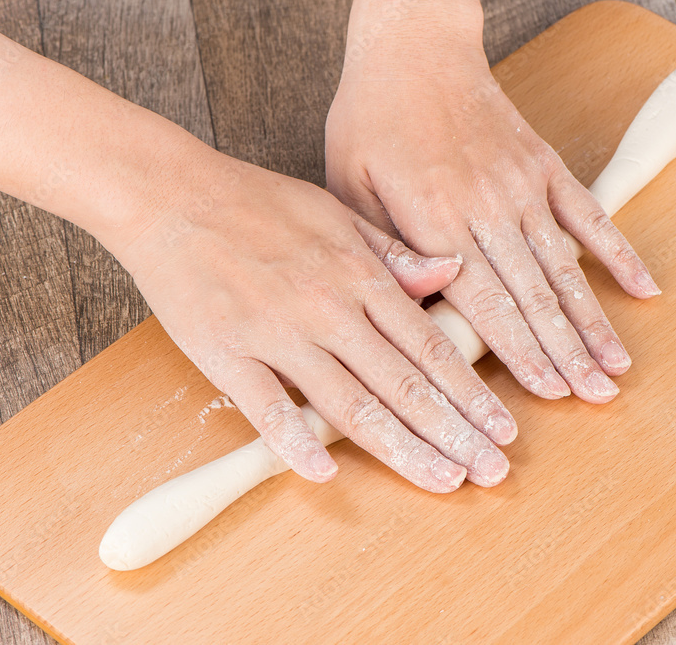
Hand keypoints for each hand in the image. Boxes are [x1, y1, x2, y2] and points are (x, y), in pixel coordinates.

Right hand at [111, 143, 515, 492]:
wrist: (172, 195)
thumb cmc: (258, 203)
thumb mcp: (339, 215)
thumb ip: (395, 253)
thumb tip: (453, 269)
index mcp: (360, 276)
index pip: (430, 346)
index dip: (471, 393)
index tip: (503, 428)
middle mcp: (329, 309)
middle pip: (403, 383)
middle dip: (454, 432)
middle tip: (492, 472)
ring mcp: (278, 333)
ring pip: (350, 403)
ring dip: (401, 447)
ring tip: (443, 480)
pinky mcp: (227, 352)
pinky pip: (264, 406)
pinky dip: (294, 441)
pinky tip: (324, 475)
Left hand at [327, 38, 659, 403]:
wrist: (415, 45)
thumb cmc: (372, 119)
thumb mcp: (348, 185)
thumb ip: (385, 248)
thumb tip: (425, 303)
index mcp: (436, 217)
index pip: (487, 301)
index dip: (521, 352)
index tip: (548, 394)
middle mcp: (489, 206)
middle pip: (535, 294)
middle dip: (566, 354)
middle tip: (595, 400)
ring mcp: (524, 184)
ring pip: (566, 265)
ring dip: (593, 320)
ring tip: (616, 367)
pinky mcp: (544, 165)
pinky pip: (590, 213)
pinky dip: (618, 252)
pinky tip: (644, 289)